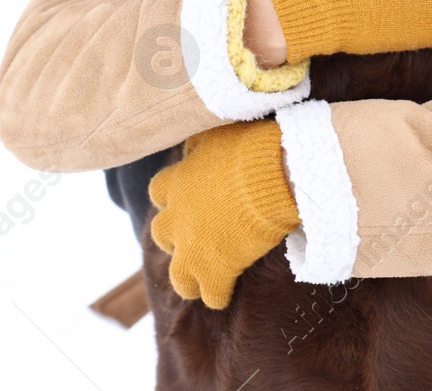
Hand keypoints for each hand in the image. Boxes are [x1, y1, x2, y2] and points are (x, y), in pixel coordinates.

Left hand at [148, 118, 298, 308]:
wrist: (272, 177)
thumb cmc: (249, 149)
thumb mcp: (216, 136)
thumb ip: (198, 146)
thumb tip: (191, 148)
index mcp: (175, 183)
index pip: (158, 192)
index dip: (171, 197)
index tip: (184, 198)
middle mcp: (176, 218)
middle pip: (161, 234)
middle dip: (174, 236)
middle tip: (193, 236)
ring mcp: (192, 248)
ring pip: (178, 275)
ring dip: (187, 277)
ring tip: (199, 280)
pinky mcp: (215, 270)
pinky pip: (210, 294)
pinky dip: (217, 295)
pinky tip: (225, 295)